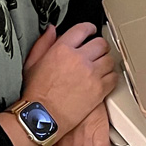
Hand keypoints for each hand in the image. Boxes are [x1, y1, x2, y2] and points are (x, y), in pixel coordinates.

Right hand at [22, 22, 116, 137]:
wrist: (43, 117)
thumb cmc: (36, 93)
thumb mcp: (32, 63)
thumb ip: (43, 43)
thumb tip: (52, 31)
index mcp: (62, 49)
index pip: (83, 29)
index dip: (90, 28)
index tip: (92, 31)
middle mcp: (79, 59)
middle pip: (101, 43)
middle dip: (99, 46)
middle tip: (97, 51)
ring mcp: (91, 74)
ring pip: (109, 59)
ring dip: (105, 61)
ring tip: (100, 66)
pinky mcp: (99, 90)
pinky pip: (113, 77)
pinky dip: (111, 77)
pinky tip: (104, 78)